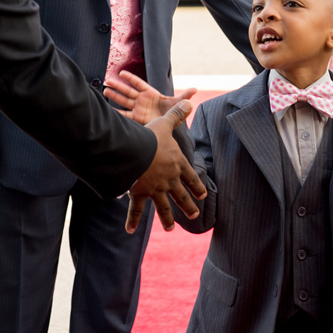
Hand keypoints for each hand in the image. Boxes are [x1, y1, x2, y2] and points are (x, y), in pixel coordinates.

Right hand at [104, 70, 196, 124]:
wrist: (168, 125)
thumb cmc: (172, 112)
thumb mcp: (178, 104)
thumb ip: (184, 97)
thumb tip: (195, 89)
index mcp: (150, 94)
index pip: (139, 84)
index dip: (131, 78)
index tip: (121, 73)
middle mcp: (142, 100)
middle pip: (128, 91)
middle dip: (118, 87)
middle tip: (108, 81)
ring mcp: (138, 109)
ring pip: (123, 101)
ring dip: (114, 96)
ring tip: (104, 91)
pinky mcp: (136, 119)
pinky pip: (125, 115)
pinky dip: (117, 113)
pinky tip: (108, 111)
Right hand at [125, 99, 205, 233]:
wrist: (134, 152)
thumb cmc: (150, 137)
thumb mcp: (165, 124)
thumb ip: (176, 114)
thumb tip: (190, 100)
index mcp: (177, 164)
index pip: (191, 177)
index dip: (197, 186)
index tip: (203, 195)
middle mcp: (169, 180)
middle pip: (182, 196)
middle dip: (188, 206)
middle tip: (194, 215)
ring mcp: (156, 189)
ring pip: (164, 207)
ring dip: (167, 219)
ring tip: (171, 229)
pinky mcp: (140, 193)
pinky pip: (136, 209)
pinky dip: (132, 220)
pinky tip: (130, 231)